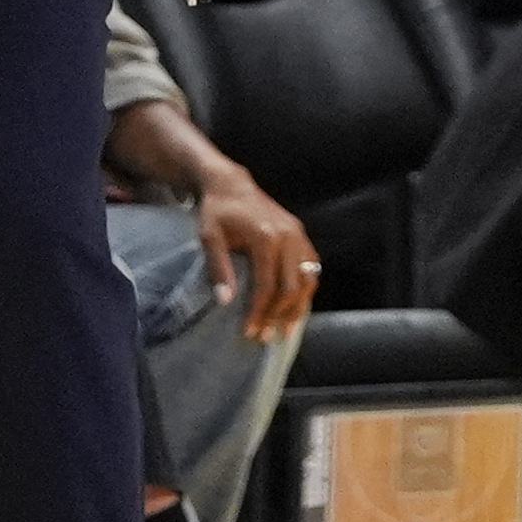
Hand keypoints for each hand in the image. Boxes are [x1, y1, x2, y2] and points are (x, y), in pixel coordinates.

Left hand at [193, 163, 317, 341]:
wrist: (232, 184)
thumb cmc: (217, 211)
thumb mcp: (210, 237)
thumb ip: (218, 268)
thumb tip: (225, 301)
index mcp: (266, 237)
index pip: (267, 285)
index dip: (260, 312)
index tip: (250, 332)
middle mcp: (289, 237)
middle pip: (291, 287)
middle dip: (280, 316)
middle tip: (267, 337)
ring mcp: (298, 235)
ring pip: (307, 279)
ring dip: (298, 307)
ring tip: (286, 329)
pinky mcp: (301, 234)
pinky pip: (311, 267)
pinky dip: (306, 289)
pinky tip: (297, 305)